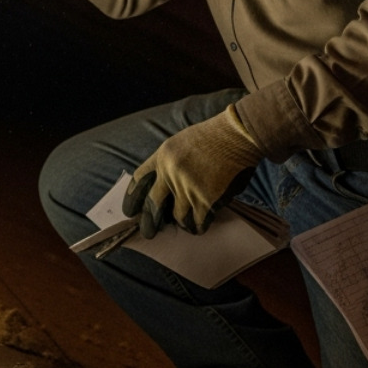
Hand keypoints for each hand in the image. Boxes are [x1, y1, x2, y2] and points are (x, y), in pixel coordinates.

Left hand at [123, 105, 263, 237]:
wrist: (237, 135)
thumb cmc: (213, 137)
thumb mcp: (180, 143)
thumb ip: (169, 164)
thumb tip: (163, 191)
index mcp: (162, 156)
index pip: (139, 181)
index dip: (132, 198)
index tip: (130, 211)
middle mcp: (170, 173)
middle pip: (152, 206)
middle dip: (149, 223)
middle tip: (148, 233)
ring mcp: (187, 187)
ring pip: (178, 218)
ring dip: (184, 222)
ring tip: (188, 223)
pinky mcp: (206, 199)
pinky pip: (198, 222)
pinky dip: (200, 225)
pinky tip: (202, 224)